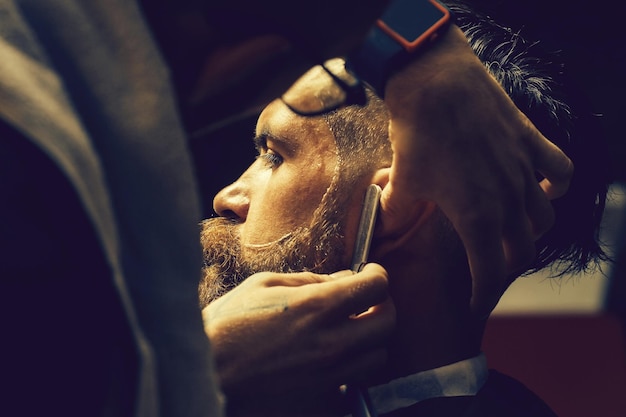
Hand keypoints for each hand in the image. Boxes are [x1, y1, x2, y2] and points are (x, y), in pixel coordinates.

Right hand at [203, 263, 394, 415]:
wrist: (203, 375)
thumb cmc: (226, 325)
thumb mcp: (264, 285)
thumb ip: (310, 280)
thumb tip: (342, 279)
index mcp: (317, 307)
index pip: (378, 287)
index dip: (377, 275)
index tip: (369, 274)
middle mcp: (331, 344)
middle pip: (389, 323)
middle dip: (383, 306)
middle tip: (366, 301)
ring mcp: (329, 378)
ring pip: (377, 357)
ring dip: (370, 340)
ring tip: (349, 332)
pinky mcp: (322, 404)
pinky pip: (351, 385)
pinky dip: (347, 371)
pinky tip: (326, 361)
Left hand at [380, 25, 572, 316]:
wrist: (436, 83)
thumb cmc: (416, 134)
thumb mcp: (401, 180)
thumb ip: (393, 212)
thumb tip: (380, 228)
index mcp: (476, 216)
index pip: (489, 273)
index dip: (483, 297)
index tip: (475, 307)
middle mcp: (509, 199)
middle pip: (522, 251)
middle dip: (505, 270)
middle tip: (488, 274)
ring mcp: (524, 170)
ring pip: (544, 218)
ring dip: (530, 233)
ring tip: (512, 236)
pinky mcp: (530, 142)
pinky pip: (562, 170)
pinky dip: (558, 185)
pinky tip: (545, 189)